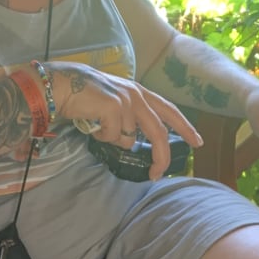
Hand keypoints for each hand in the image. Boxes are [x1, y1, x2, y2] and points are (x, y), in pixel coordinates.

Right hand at [46, 61, 202, 179]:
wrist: (61, 85)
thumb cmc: (83, 97)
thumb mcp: (113, 104)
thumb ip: (128, 118)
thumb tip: (132, 141)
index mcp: (140, 93)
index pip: (169, 111)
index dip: (185, 127)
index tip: (197, 142)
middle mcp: (137, 95)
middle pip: (159, 132)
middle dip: (161, 156)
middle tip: (156, 174)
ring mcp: (126, 101)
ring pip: (129, 139)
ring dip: (112, 140)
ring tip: (98, 127)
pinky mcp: (114, 108)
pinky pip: (112, 137)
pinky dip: (100, 137)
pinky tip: (91, 125)